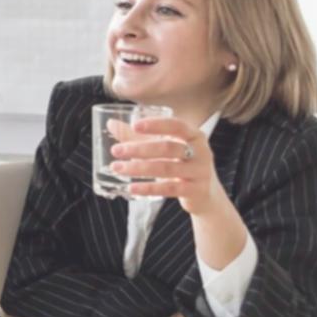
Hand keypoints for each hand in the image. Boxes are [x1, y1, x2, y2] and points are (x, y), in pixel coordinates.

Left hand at [109, 116, 228, 217]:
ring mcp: (200, 172)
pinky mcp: (196, 190)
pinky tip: (131, 187)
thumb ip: (139, 136)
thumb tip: (111, 123)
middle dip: (139, 149)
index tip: (135, 125)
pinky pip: (169, 188)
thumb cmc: (180, 163)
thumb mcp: (164, 147)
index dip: (157, 125)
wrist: (205, 193)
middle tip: (116, 150)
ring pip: (166, 169)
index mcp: (194, 135)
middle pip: (168, 148)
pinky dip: (148, 188)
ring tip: (117, 168)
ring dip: (138, 168)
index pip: (176, 126)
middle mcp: (201, 152)